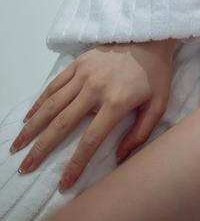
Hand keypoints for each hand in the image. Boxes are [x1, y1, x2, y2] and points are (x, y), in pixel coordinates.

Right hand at [9, 39, 177, 191]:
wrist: (152, 37)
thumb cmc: (156, 74)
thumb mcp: (159, 104)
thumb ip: (141, 133)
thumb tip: (120, 157)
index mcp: (117, 102)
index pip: (91, 140)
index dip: (76, 164)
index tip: (63, 183)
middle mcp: (96, 88)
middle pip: (62, 124)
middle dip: (42, 149)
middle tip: (25, 167)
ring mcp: (85, 73)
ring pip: (53, 104)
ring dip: (33, 126)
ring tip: (18, 145)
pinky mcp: (80, 62)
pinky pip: (55, 84)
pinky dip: (40, 101)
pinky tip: (29, 116)